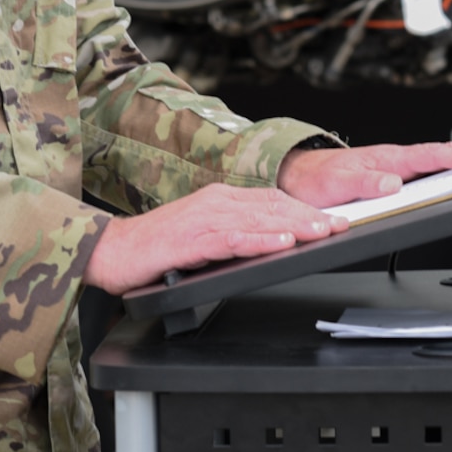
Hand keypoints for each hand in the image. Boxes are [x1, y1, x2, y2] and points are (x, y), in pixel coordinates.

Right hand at [84, 184, 347, 294]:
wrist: (111, 252)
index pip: (271, 200)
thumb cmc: (155, 249)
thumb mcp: (203, 237)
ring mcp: (203, 219)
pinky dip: (260, 240)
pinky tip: (281, 244)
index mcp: (219, 200)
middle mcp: (215, 202)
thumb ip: (232, 234)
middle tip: (340, 225)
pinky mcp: (191, 239)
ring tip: (322, 232)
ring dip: (294, 225)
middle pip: (271, 206)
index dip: (303, 209)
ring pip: (258, 219)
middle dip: (308, 216)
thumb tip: (268, 241)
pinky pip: (232, 238)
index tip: (332, 218)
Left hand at [276, 142, 451, 207]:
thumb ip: (364, 183)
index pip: (434, 155)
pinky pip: (429, 174)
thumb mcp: (335, 185)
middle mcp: (397, 160)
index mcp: (389, 157)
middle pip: (446, 155)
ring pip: (440, 164)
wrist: (296, 177)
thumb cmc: (315, 179)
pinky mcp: (395, 179)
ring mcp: (398, 168)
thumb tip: (393, 183)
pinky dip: (451, 172)